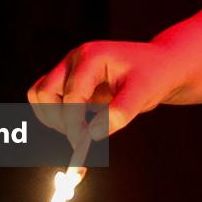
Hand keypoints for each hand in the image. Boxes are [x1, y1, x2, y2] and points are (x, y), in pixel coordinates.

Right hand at [29, 41, 184, 138]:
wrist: (161, 66)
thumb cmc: (154, 75)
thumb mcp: (144, 93)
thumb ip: (120, 112)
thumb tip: (91, 135)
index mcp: (92, 56)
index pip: (72, 95)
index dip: (74, 123)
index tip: (82, 145)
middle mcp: (75, 59)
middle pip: (44, 91)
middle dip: (58, 119)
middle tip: (79, 138)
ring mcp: (70, 69)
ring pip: (39, 94)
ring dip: (52, 117)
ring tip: (79, 131)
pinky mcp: (70, 82)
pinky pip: (48, 100)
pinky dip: (54, 116)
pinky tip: (77, 129)